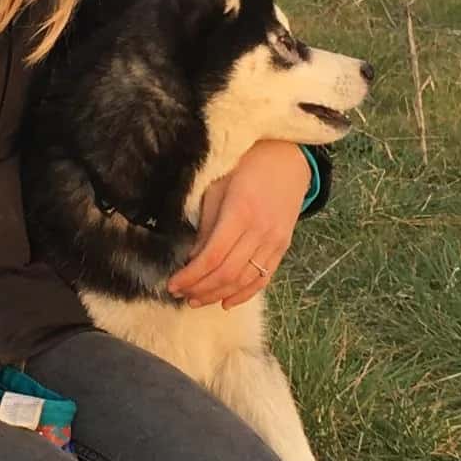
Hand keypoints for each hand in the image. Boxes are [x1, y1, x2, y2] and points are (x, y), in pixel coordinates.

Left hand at [167, 141, 310, 309]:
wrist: (287, 159)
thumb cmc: (245, 169)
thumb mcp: (218, 190)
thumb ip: (206, 226)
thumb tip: (192, 259)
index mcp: (240, 213)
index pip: (212, 257)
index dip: (190, 276)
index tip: (172, 284)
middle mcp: (260, 231)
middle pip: (227, 273)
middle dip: (200, 289)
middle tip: (180, 295)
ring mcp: (275, 241)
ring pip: (244, 280)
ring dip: (218, 295)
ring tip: (196, 301)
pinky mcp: (283, 247)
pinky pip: (264, 278)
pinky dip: (244, 293)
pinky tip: (226, 302)